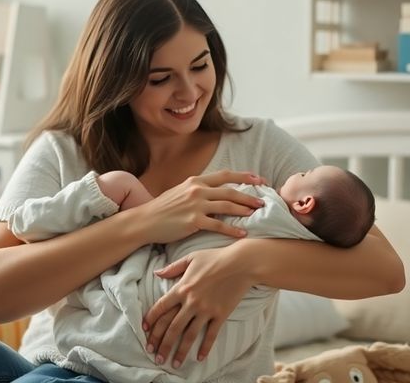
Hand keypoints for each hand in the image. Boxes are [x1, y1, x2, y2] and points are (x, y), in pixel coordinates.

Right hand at [131, 170, 265, 244]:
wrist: (145, 221)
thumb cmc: (162, 209)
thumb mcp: (180, 192)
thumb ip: (197, 190)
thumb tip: (213, 191)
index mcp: (195, 181)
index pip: (225, 175)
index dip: (244, 176)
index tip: (259, 179)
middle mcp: (197, 190)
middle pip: (230, 191)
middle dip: (250, 195)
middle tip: (264, 200)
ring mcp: (195, 205)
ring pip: (227, 206)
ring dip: (245, 209)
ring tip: (258, 214)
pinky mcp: (193, 221)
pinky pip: (218, 225)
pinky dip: (232, 229)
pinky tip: (243, 233)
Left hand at [142, 245, 254, 367]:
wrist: (242, 263)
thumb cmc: (215, 257)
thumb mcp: (191, 258)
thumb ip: (173, 268)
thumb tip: (156, 273)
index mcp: (182, 287)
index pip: (160, 308)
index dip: (151, 320)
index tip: (145, 332)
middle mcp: (191, 302)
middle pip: (172, 327)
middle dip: (162, 344)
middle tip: (156, 357)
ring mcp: (206, 310)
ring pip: (189, 335)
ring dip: (180, 351)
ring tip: (174, 364)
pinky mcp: (221, 314)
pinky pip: (211, 335)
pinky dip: (205, 348)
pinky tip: (199, 358)